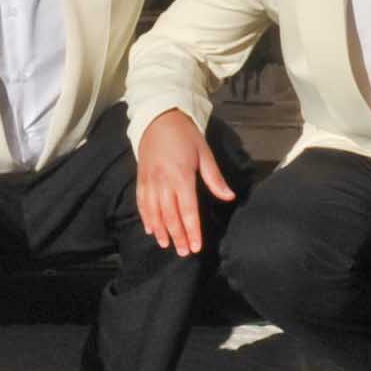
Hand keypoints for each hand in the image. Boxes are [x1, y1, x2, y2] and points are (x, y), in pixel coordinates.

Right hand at [133, 107, 232, 255]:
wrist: (158, 118)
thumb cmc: (185, 135)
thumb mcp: (204, 153)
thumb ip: (214, 178)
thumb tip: (229, 197)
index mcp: (181, 176)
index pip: (188, 210)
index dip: (192, 230)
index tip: (196, 247)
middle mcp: (163, 181)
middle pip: (170, 215)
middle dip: (177, 236)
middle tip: (183, 252)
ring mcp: (150, 181)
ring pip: (154, 212)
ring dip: (161, 230)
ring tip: (167, 245)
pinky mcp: (141, 178)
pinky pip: (142, 202)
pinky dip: (146, 218)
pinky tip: (150, 229)